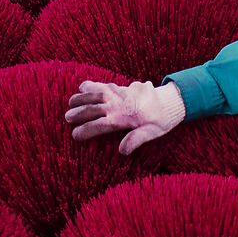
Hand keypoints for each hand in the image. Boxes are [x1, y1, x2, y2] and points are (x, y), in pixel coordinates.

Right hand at [66, 80, 185, 154]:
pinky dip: (93, 85)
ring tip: (70, 101)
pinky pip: (105, 85)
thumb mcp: (152, 133)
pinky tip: (83, 86)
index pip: (101, 124)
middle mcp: (120, 104)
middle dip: (80, 112)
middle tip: (67, 117)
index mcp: (125, 117)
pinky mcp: (122, 87)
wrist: (170, 101)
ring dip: (83, 97)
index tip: (75, 135)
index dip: (87, 130)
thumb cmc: (161, 120)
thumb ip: (136, 140)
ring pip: (97, 93)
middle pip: (95, 107)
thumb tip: (122, 151)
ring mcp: (120, 93)